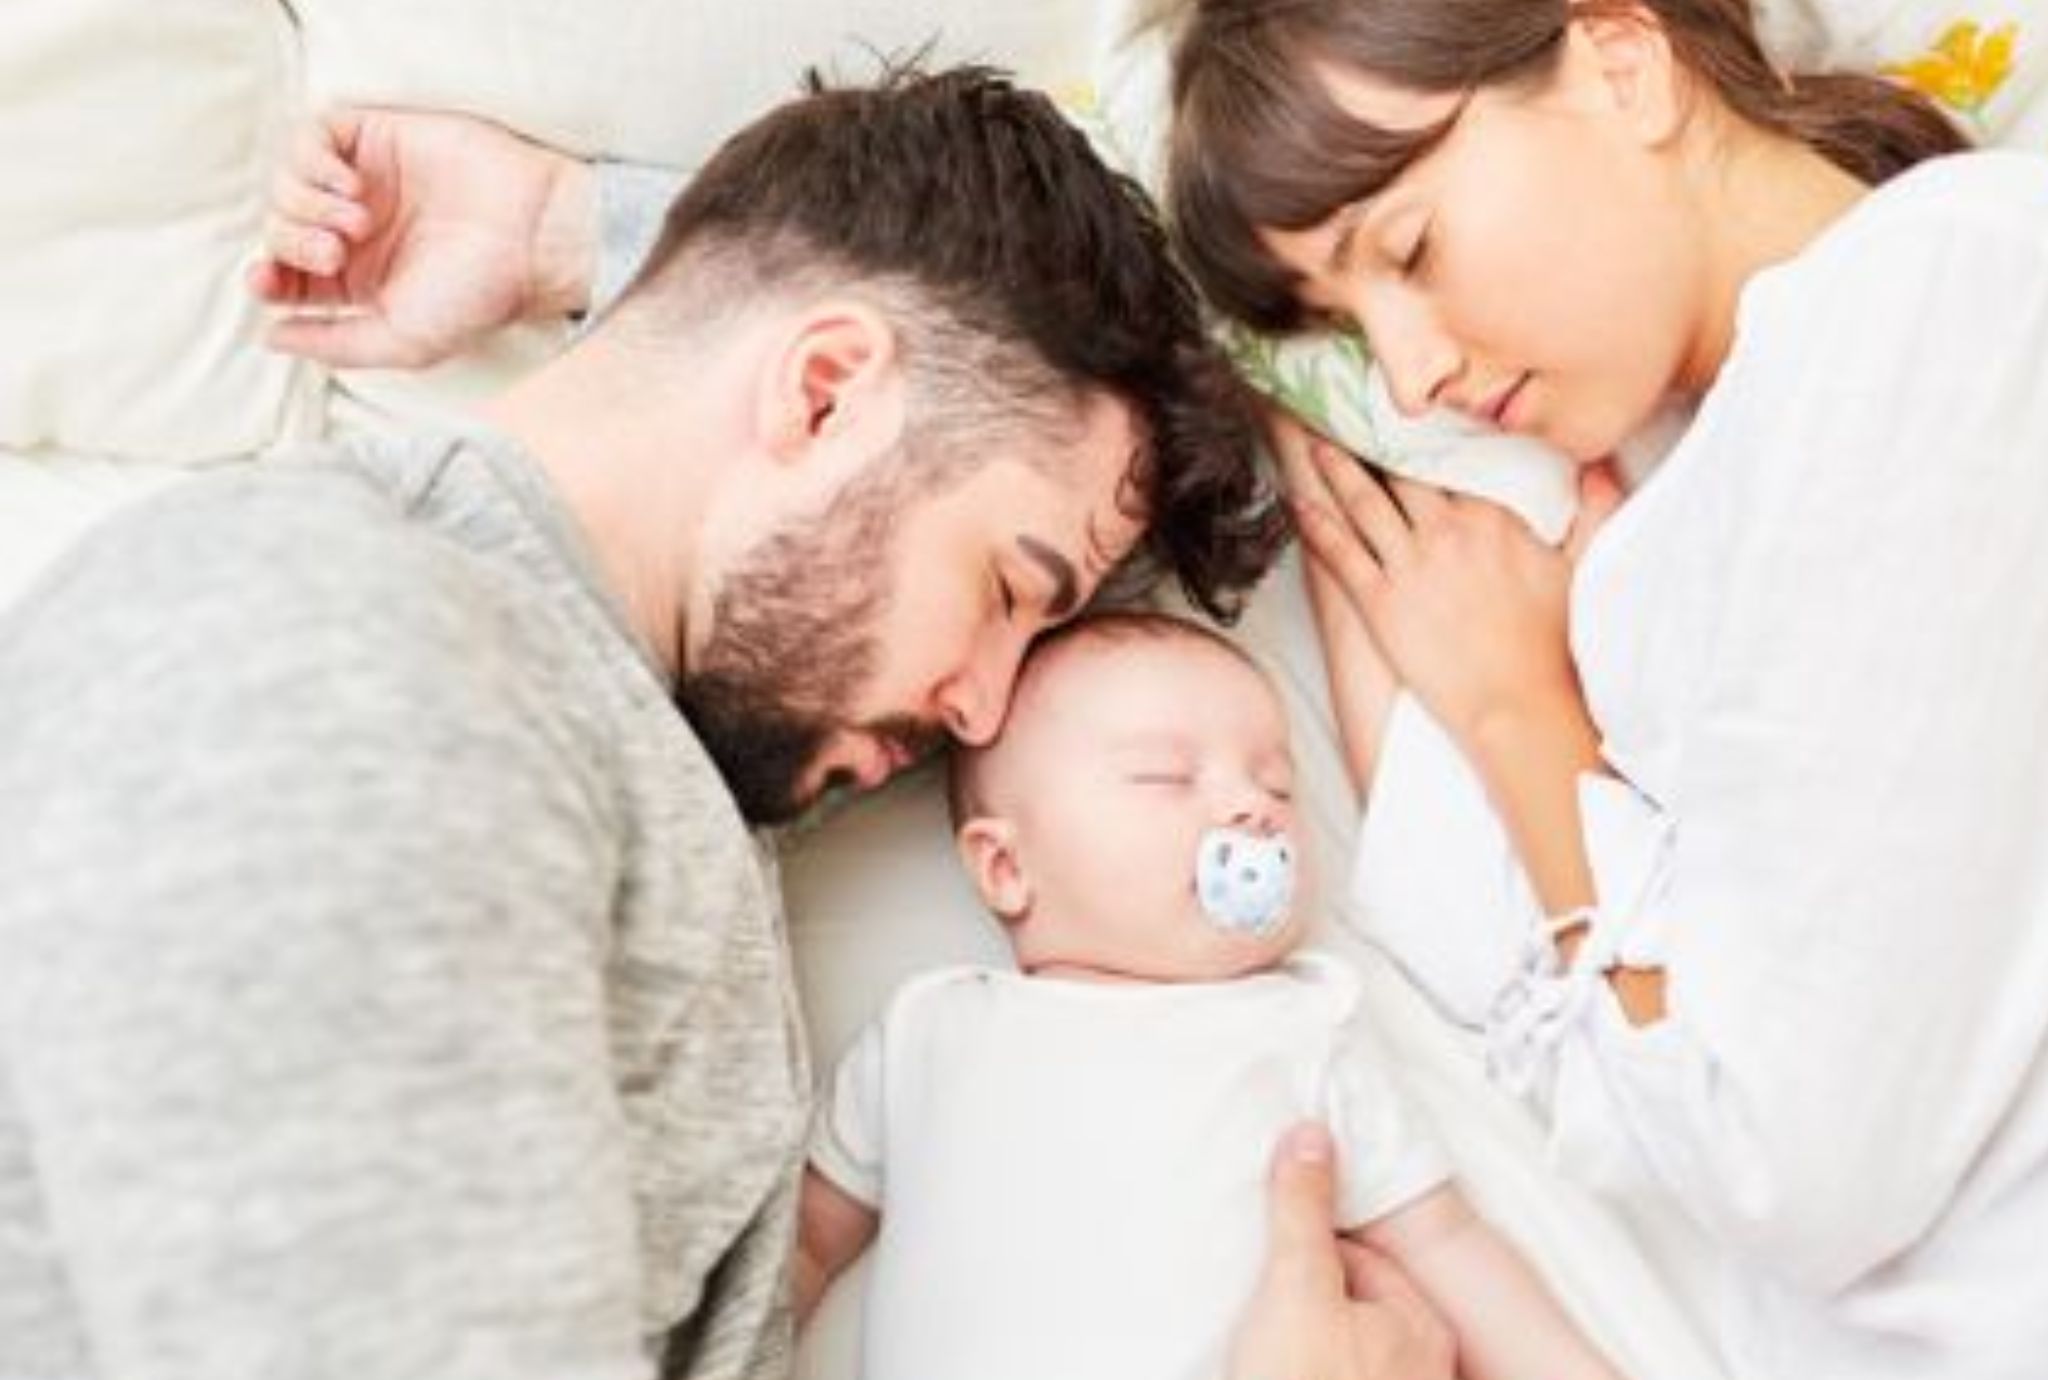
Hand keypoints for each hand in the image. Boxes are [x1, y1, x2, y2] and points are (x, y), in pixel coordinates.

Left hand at [247, 108, 594, 368]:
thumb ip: (334, 345)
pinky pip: (311, 136)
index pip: (284, 275)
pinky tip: (351, 186)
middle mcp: (355, 231)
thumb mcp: (403, 342)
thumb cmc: (478, 296)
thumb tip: (269, 337)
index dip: (264, 276)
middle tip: (337, 253)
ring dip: (306, 204)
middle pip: (278, 227)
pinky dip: (314, 160)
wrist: (529, 237)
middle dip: (293, 242)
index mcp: (359, 281)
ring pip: (286, 181)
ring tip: (357, 221)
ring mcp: (364, 181)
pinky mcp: (376, 137)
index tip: (267, 280)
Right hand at [1229, 1124, 1455, 1379]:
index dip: (1306, 1252)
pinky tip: (1272, 1373)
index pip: (1359, 1258)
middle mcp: (1417, 1372)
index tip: (1272, 1260)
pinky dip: (1300, 1373)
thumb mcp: (1296, 1285)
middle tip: (1261, 1310)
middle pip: (1350, 1308)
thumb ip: (1302, 1211)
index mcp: (1418, 1329)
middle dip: (1306, 1301)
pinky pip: (1329, 1377)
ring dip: (1302, 1344)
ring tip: (1260, 1352)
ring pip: (1341, 1352)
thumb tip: (1310, 1137)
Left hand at [1273, 418, 1620, 750]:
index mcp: (1493, 517)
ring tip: (1314, 444)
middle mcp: (1446, 532)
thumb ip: (1595, 508)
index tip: (1406, 404)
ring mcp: (1410, 567)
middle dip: (1371, 436)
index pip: (1452, 457)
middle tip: (1344, 407)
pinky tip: (1297, 504)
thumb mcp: (1586, 566)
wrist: (1519, 705)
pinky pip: (1340, 554)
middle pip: (1399, 470)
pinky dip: (1316, 526)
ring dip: (1334, 470)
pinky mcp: (1380, 605)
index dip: (1425, 430)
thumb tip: (1601, 464)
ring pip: (1362, 503)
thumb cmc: (1552, 644)